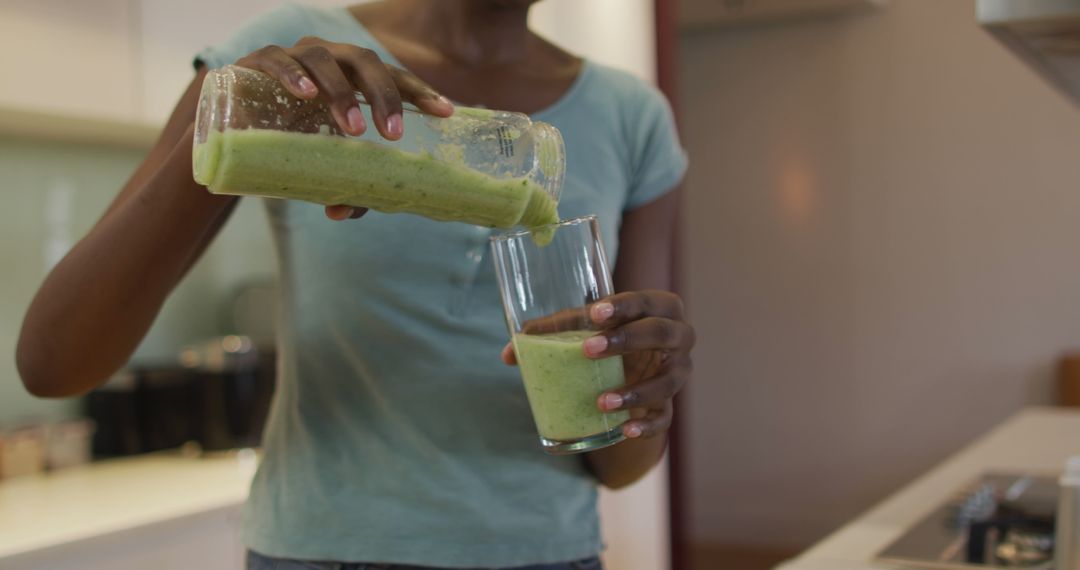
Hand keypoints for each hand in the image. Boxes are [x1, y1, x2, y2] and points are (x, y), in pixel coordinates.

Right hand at [235, 36, 454, 220]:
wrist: (232, 125)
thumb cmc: (290, 138)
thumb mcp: (320, 161)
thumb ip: (337, 183)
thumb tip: (341, 211)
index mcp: (353, 76)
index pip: (393, 77)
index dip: (420, 92)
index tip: (445, 113)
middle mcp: (329, 58)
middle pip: (364, 62)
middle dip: (383, 96)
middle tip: (392, 134)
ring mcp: (294, 55)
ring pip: (324, 59)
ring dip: (341, 93)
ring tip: (353, 129)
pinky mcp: (256, 61)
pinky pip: (278, 59)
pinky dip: (292, 75)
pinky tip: (306, 93)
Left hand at [502, 290, 694, 440]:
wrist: (635, 372)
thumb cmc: (610, 338)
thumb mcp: (586, 330)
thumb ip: (553, 332)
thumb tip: (509, 352)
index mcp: (660, 307)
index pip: (646, 301)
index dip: (624, 306)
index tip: (594, 313)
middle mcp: (678, 337)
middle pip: (661, 334)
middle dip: (626, 340)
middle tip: (588, 350)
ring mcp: (677, 372)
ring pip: (666, 381)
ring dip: (635, 392)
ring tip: (600, 402)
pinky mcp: (670, 403)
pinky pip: (665, 417)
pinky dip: (646, 425)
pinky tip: (624, 430)